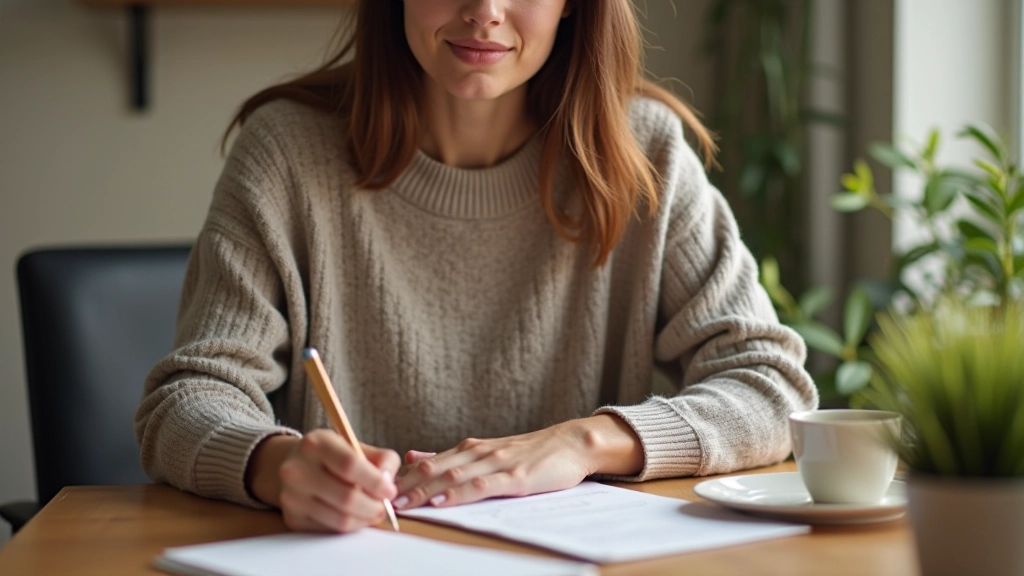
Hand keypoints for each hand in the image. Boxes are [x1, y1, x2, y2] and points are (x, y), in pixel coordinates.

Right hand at [247, 431, 399, 532]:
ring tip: (373, 512)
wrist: (295, 465)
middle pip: (346, 498)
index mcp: (315, 444)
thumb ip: (381, 458)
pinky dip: (349, 526)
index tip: (390, 490)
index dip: (375, 482)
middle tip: (384, 507)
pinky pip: (330, 529)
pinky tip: (355, 516)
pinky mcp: (292, 518)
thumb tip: (388, 482)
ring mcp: (292, 496)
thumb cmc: (332, 455)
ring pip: (340, 519)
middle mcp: (297, 470)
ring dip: (364, 520)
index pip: (350, 465)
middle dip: (374, 506)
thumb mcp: (355, 445)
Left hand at [393, 415, 642, 509]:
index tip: (377, 488)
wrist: (572, 443)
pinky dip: (460, 493)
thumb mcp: (487, 452)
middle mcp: (479, 452)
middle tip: (378, 498)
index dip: (401, 477)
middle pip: (434, 468)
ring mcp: (497, 464)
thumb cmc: (532, 452)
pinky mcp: (516, 477)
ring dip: (425, 489)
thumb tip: (413, 456)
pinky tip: (443, 499)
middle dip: (405, 485)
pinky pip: (483, 485)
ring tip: (403, 503)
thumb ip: (452, 457)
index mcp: (470, 449)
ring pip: (453, 476)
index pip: (428, 462)